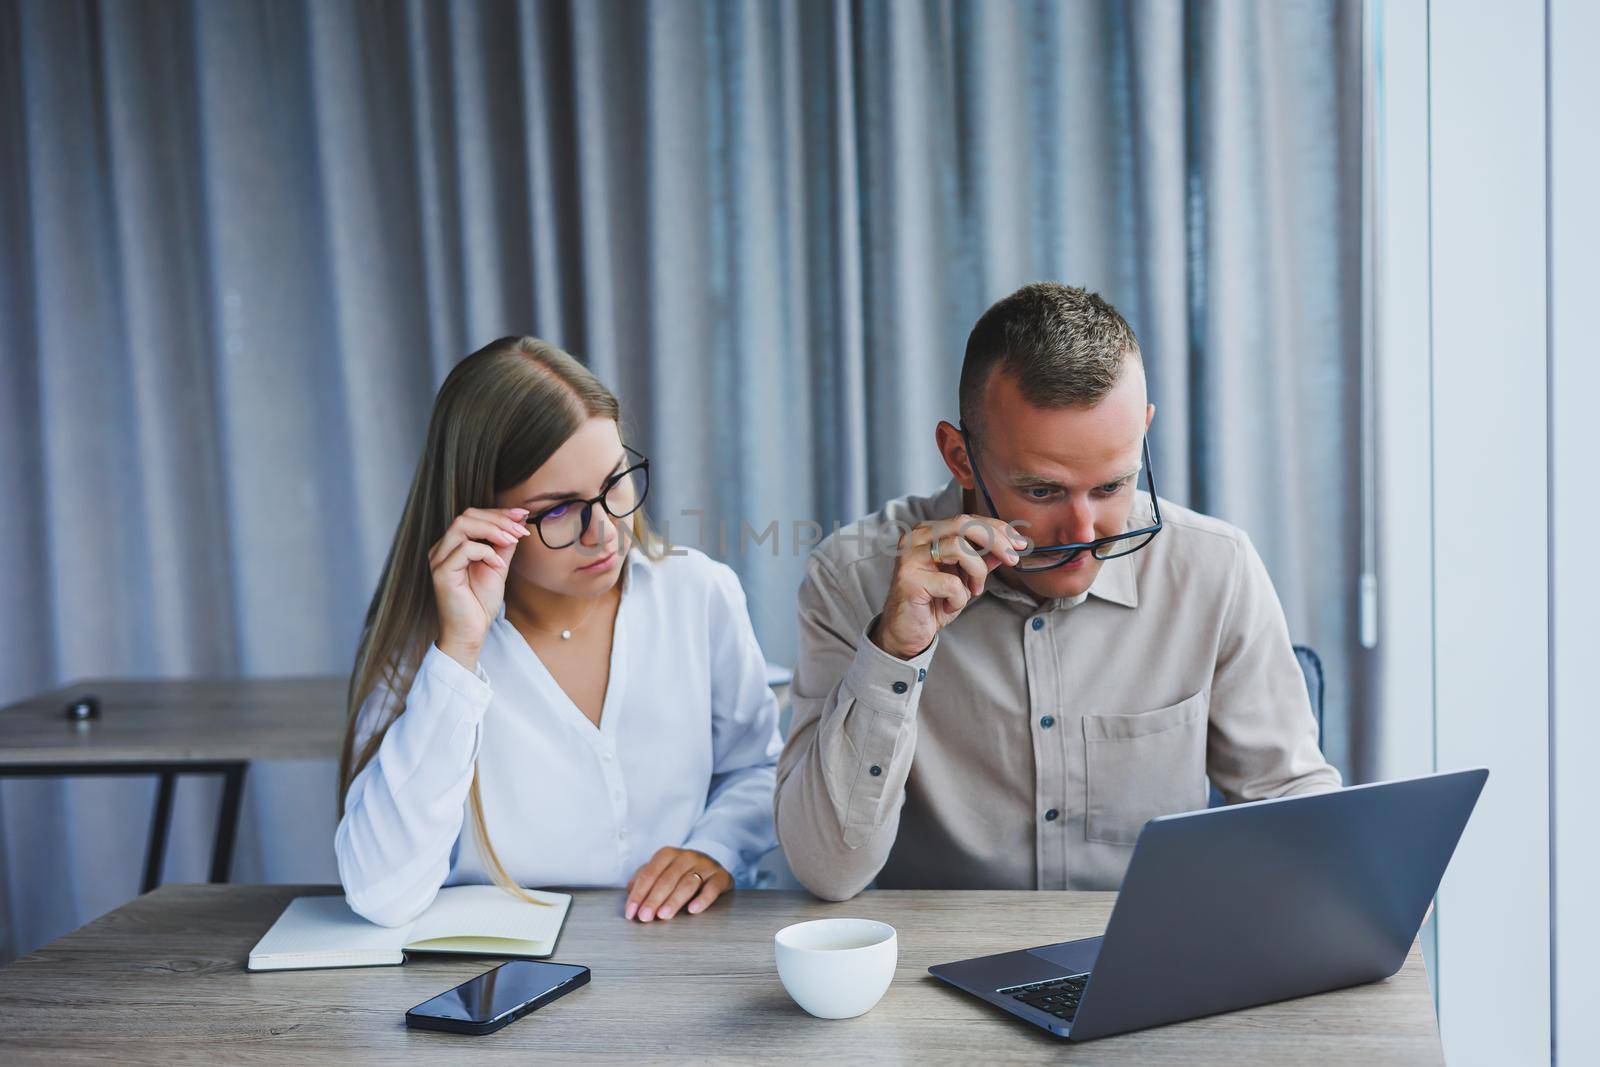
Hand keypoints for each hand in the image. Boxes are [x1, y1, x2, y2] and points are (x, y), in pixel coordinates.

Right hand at [429, 507, 532, 669]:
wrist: (471, 631)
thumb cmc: (480, 602)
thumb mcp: (499, 566)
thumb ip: (505, 544)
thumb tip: (518, 520)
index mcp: (454, 545)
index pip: (473, 516)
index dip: (498, 513)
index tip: (522, 515)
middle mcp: (443, 549)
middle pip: (466, 515)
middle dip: (498, 519)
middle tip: (520, 530)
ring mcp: (439, 559)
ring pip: (462, 525)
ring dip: (493, 530)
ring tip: (512, 541)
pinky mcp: (442, 572)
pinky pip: (465, 549)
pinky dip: (487, 552)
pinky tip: (499, 565)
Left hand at [623, 848, 732, 921]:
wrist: (711, 866)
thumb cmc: (680, 873)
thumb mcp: (661, 872)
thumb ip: (644, 879)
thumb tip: (629, 890)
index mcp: (668, 854)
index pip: (649, 874)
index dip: (638, 894)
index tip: (631, 912)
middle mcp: (687, 856)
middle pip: (667, 879)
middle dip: (653, 899)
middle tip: (645, 917)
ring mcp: (705, 865)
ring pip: (687, 883)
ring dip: (674, 900)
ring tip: (663, 915)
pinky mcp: (721, 876)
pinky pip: (712, 888)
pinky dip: (702, 899)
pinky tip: (692, 910)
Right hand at [871, 514, 1025, 659]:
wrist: (907, 632)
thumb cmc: (934, 602)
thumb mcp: (965, 578)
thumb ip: (982, 559)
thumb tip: (1010, 546)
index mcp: (929, 532)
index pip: (968, 519)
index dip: (997, 528)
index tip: (1020, 543)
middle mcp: (916, 538)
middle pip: (963, 523)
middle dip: (995, 540)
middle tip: (1013, 559)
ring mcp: (910, 557)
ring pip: (958, 547)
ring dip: (977, 572)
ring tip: (974, 590)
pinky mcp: (909, 579)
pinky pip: (950, 582)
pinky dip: (959, 598)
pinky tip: (950, 606)